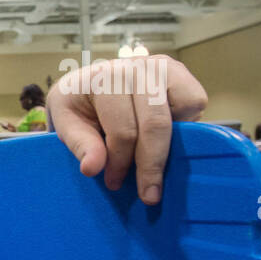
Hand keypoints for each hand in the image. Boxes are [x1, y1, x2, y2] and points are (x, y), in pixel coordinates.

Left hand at [48, 54, 206, 204]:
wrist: (87, 84)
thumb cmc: (77, 105)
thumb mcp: (65, 123)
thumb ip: (79, 144)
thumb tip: (93, 168)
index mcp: (103, 78)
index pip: (123, 130)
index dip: (120, 162)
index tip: (113, 182)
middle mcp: (134, 66)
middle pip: (155, 124)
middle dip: (150, 164)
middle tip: (148, 194)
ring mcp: (160, 65)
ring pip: (183, 110)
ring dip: (170, 143)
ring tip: (152, 161)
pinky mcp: (178, 71)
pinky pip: (195, 101)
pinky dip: (185, 123)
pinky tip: (162, 134)